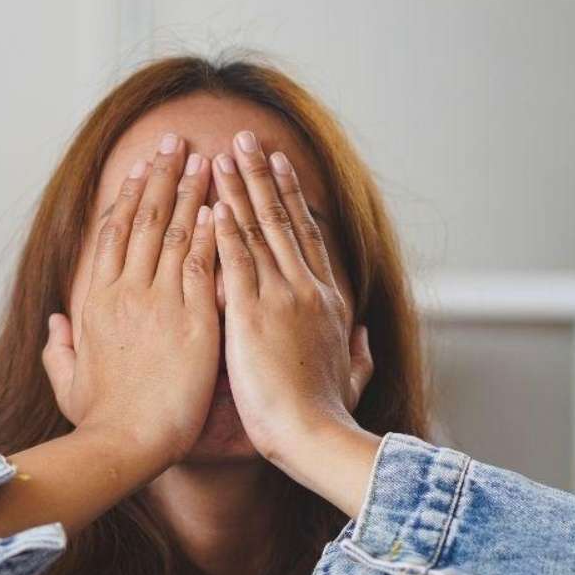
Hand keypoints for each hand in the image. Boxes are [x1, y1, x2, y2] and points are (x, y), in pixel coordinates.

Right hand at [42, 133, 219, 467]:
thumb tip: (56, 323)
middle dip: (161, 175)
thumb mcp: (67, 381)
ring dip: (190, 190)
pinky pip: (202, 263)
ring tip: (204, 157)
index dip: (128, 197)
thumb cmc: (100, 419)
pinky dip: (211, 230)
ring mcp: (158, 301)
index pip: (113, 235)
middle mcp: (124, 291)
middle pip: (144, 219)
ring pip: (175, 231)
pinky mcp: (192, 318)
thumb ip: (60, 347)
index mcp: (95, 301)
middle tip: (176, 141)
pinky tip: (221, 204)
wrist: (127, 441)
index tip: (140, 169)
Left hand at [209, 131, 373, 462]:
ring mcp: (281, 297)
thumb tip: (363, 334)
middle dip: (263, 175)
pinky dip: (223, 225)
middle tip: (248, 138)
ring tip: (224, 151)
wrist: (316, 436)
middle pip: (282, 220)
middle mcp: (306, 289)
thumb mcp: (353, 378)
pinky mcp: (252, 312)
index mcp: (328, 302)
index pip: (306, 238)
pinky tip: (211, 198)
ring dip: (239, 187)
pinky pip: (235, 258)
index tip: (280, 168)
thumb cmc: (330, 416)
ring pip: (257, 229)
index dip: (292, 199)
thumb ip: (359, 352)